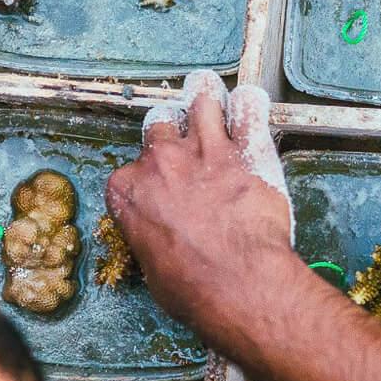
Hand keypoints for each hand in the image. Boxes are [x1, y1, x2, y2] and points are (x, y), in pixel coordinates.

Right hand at [105, 71, 299, 349]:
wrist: (237, 279)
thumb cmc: (192, 285)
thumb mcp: (151, 266)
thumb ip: (151, 237)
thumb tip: (161, 243)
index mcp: (128, 189)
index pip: (134, 167)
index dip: (151, 173)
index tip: (163, 181)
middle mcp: (161, 160)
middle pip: (161, 126)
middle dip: (172, 130)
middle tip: (185, 135)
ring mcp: (206, 149)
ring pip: (202, 102)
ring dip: (206, 99)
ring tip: (211, 95)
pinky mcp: (248, 150)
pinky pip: (248, 111)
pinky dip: (250, 105)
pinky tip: (251, 102)